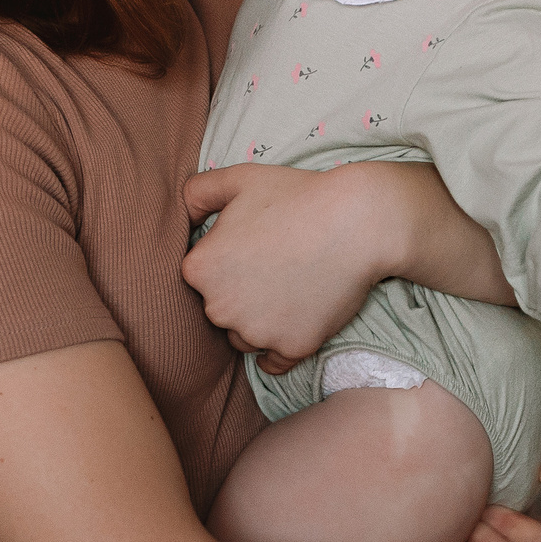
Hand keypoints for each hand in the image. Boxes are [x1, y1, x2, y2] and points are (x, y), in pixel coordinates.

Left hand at [182, 164, 379, 373]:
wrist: (358, 222)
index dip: (228, 263)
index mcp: (199, 269)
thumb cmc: (298, 196)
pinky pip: (274, 363)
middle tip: (276, 266)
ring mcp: (255, 332)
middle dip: (242, 295)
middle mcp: (219, 307)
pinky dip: (281, 348)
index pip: (202, 279)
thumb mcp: (239, 178)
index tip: (254, 248)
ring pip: (246, 337)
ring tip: (292, 288)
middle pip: (221, 311)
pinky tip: (294, 323)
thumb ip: (196, 191)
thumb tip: (181, 212)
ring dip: (261, 322)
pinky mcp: (291, 348)